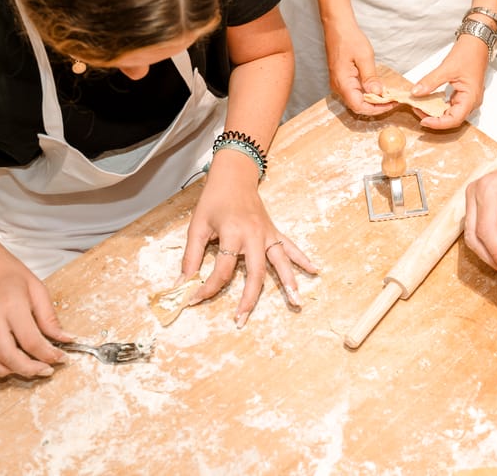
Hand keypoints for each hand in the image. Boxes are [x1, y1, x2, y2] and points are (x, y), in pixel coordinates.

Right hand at [0, 238, 70, 377]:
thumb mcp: (37, 288)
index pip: (31, 340)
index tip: (60, 359)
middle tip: (44, 370)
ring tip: (23, 369)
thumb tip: (65, 338)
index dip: (48, 354)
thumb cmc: (8, 272)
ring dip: (6, 371)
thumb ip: (49, 317)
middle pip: (8, 356)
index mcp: (12, 305)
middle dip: (30, 369)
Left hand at [181, 150, 318, 326]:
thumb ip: (191, 256)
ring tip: (296, 302)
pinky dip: (302, 259)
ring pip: (280, 263)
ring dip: (289, 283)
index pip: (222, 269)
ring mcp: (268, 235)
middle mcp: (254, 236)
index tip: (193, 299)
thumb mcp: (197, 225)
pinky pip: (291, 248)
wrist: (234, 176)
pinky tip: (314, 270)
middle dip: (248, 299)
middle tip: (241, 320)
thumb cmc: (214, 200)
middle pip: (255, 274)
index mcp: (232, 234)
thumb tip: (182, 283)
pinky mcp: (274, 232)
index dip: (206, 287)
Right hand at [325, 22, 394, 115]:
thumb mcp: (364, 56)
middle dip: (376, 106)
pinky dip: (367, 94)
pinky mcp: (343, 80)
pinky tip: (378, 89)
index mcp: (342, 82)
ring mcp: (339, 84)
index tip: (391, 104)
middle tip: (392, 101)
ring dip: (372, 101)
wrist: (337, 26)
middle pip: (358, 106)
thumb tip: (378, 93)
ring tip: (388, 96)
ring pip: (357, 101)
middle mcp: (338, 87)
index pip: (359, 106)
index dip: (376, 108)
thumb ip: (370, 77)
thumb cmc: (349, 38)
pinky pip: (355, 93)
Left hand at [410, 34, 488, 129]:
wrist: (477, 43)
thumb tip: (416, 92)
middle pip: (452, 119)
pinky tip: (428, 102)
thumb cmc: (469, 53)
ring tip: (420, 107)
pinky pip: (450, 106)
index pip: (454, 119)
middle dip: (434, 119)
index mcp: (471, 98)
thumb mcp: (447, 68)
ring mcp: (467, 99)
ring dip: (435, 113)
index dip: (438, 123)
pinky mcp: (462, 94)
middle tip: (418, 112)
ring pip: (450, 113)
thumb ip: (430, 81)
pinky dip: (438, 106)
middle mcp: (471, 101)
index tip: (424, 121)